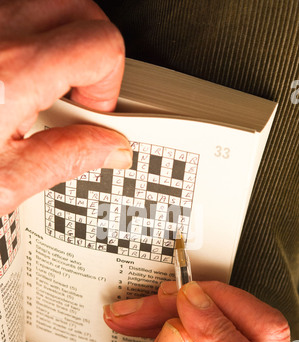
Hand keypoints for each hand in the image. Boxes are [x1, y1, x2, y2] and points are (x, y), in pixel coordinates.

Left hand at [0, 0, 131, 214]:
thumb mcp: (2, 182)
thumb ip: (65, 160)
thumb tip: (111, 149)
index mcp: (10, 76)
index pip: (100, 46)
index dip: (109, 85)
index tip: (90, 115)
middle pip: (83, 13)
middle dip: (94, 57)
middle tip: (74, 99)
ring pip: (52, 8)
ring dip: (63, 47)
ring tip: (43, 92)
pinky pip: (19, 16)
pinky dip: (33, 43)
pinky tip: (18, 83)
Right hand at [104, 281, 296, 341]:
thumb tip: (173, 332)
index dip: (214, 327)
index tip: (182, 303)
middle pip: (264, 330)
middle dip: (211, 298)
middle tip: (165, 297)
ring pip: (256, 318)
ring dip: (204, 299)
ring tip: (156, 306)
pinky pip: (244, 321)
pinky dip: (206, 309)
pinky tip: (172, 312)